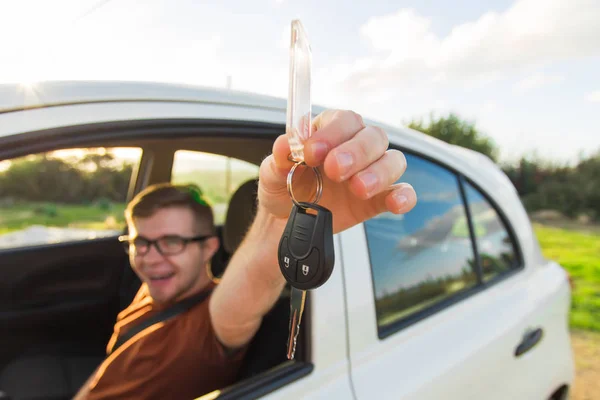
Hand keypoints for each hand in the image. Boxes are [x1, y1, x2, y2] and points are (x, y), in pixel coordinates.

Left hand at [257, 109, 416, 232]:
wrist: (286, 222)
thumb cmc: (282, 188)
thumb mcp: (271, 174)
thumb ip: (278, 159)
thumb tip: (284, 145)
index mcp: (329, 132)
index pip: (342, 120)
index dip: (331, 133)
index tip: (312, 153)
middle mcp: (354, 148)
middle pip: (373, 137)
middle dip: (356, 152)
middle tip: (334, 170)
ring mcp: (369, 173)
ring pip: (392, 160)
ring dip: (379, 173)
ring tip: (358, 188)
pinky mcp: (378, 199)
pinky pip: (401, 192)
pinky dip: (404, 196)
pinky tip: (395, 202)